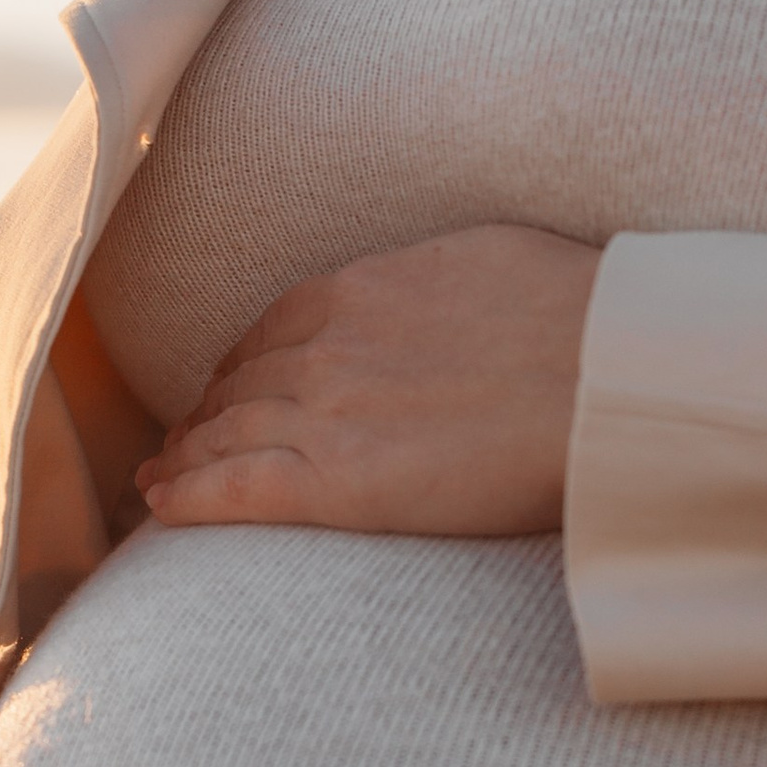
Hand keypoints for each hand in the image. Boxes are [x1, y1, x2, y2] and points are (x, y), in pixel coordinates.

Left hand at [139, 223, 602, 534]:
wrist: (606, 373)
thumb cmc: (577, 314)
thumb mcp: (488, 258)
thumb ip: (436, 282)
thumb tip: (441, 291)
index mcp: (357, 290)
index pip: (271, 331)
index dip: (242, 365)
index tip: (229, 386)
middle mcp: (324, 347)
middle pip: (241, 385)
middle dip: (206, 414)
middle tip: (182, 441)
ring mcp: (325, 413)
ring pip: (226, 435)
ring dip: (185, 457)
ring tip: (160, 479)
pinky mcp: (339, 482)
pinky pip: (237, 489)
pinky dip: (190, 497)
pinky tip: (161, 508)